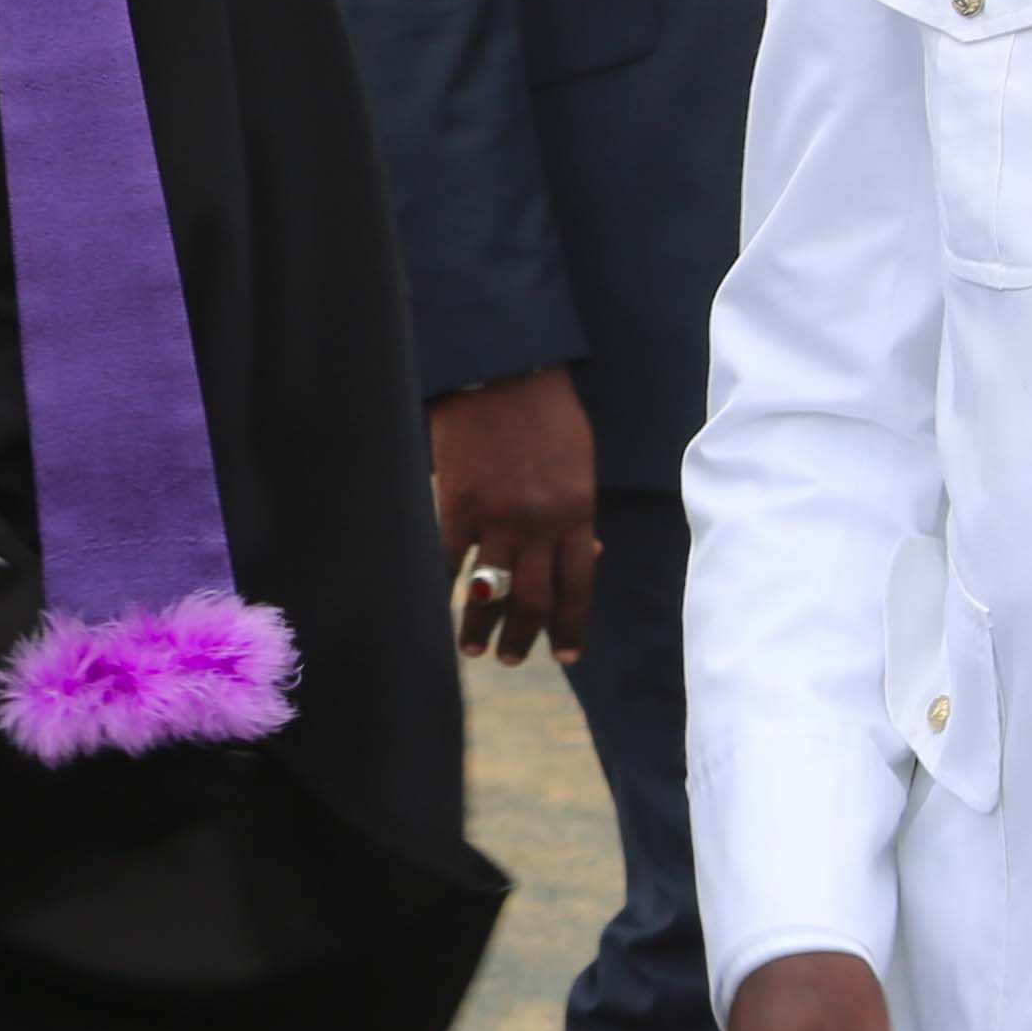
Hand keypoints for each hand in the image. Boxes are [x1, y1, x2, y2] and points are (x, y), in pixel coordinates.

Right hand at [430, 368, 601, 663]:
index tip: (564, 656)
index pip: (578, 587)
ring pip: (492, 589)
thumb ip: (581, 513)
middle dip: (523, 638)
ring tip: (473, 650)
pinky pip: (451, 559)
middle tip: (512, 659)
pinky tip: (442, 604)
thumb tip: (590, 555)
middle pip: (534, 599)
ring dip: (481, 627)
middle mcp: (540, 523)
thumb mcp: (581, 464)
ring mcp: (496, 516)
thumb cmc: (549, 413)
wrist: (503, 371)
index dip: (570, 627)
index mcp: (577, 513)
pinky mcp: (456, 503)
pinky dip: (446, 587)